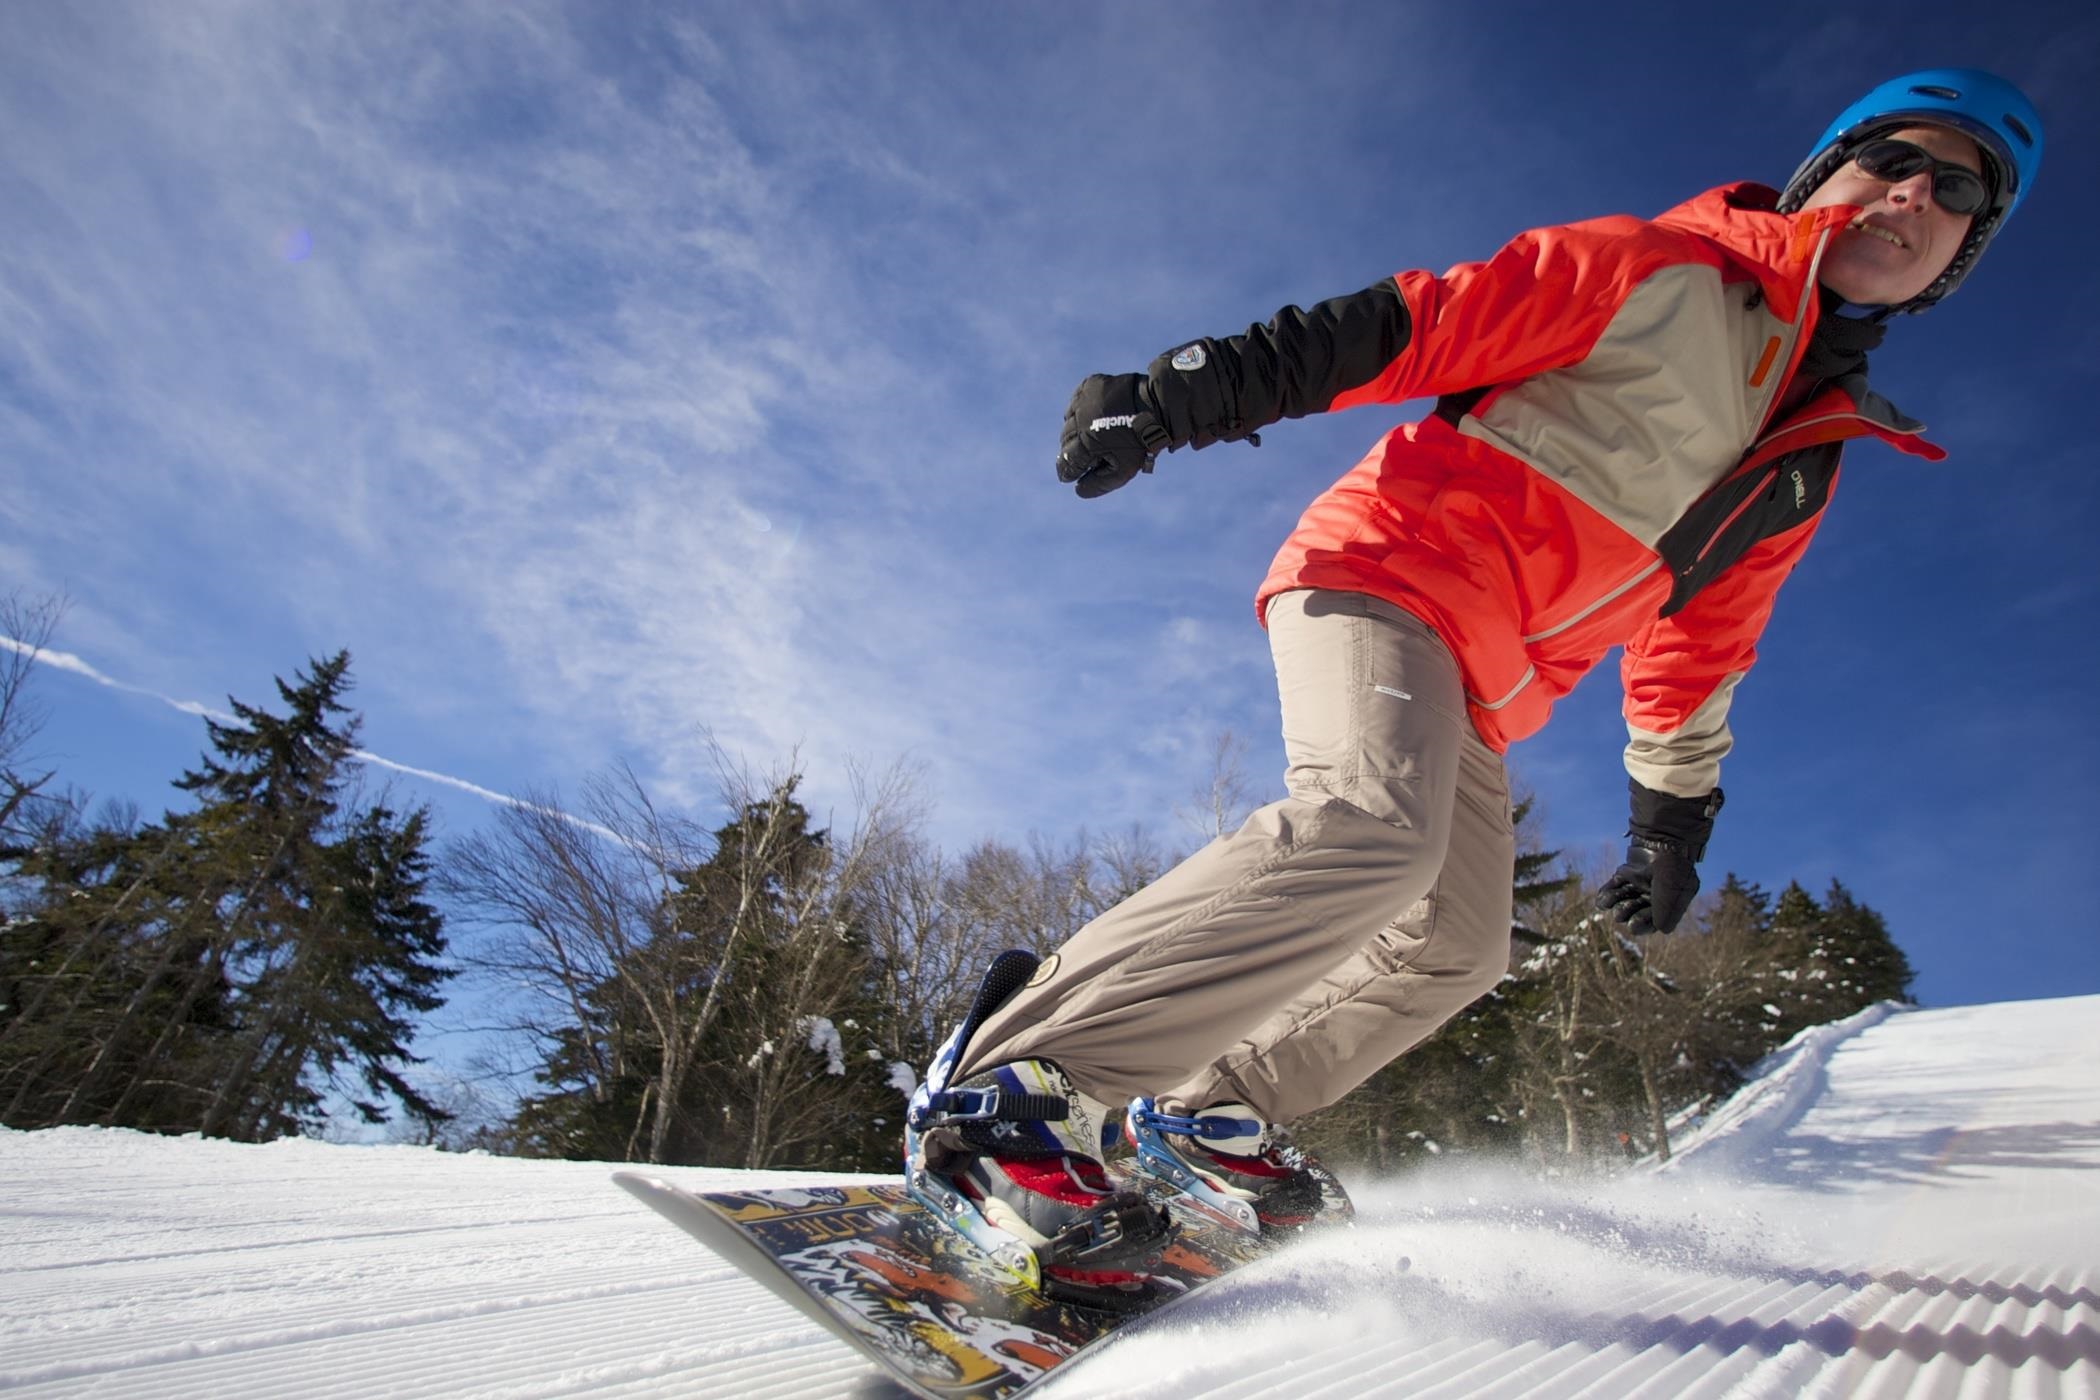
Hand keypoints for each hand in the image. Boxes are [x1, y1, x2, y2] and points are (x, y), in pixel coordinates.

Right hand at [1057, 373, 1169, 498]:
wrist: (1157, 405)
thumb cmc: (1141, 442)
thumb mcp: (1123, 471)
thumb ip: (1098, 484)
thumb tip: (1077, 489)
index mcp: (1087, 442)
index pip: (1065, 462)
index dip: (1068, 472)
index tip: (1071, 475)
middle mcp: (1080, 420)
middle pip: (1065, 441)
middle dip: (1073, 451)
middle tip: (1088, 453)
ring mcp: (1083, 400)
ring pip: (1068, 421)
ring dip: (1076, 430)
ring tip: (1093, 433)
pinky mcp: (1088, 385)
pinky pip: (1075, 401)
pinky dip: (1080, 410)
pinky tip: (1093, 415)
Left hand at [1597, 843, 1700, 934]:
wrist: (1663, 840)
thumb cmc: (1671, 872)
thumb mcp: (1673, 897)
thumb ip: (1667, 916)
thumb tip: (1661, 930)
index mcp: (1670, 902)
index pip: (1653, 921)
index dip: (1642, 925)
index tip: (1633, 925)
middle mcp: (1656, 893)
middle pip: (1636, 910)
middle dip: (1626, 913)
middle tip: (1620, 914)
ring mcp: (1641, 882)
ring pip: (1624, 899)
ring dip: (1614, 904)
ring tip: (1607, 904)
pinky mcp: (1628, 872)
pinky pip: (1615, 886)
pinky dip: (1607, 894)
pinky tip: (1600, 901)